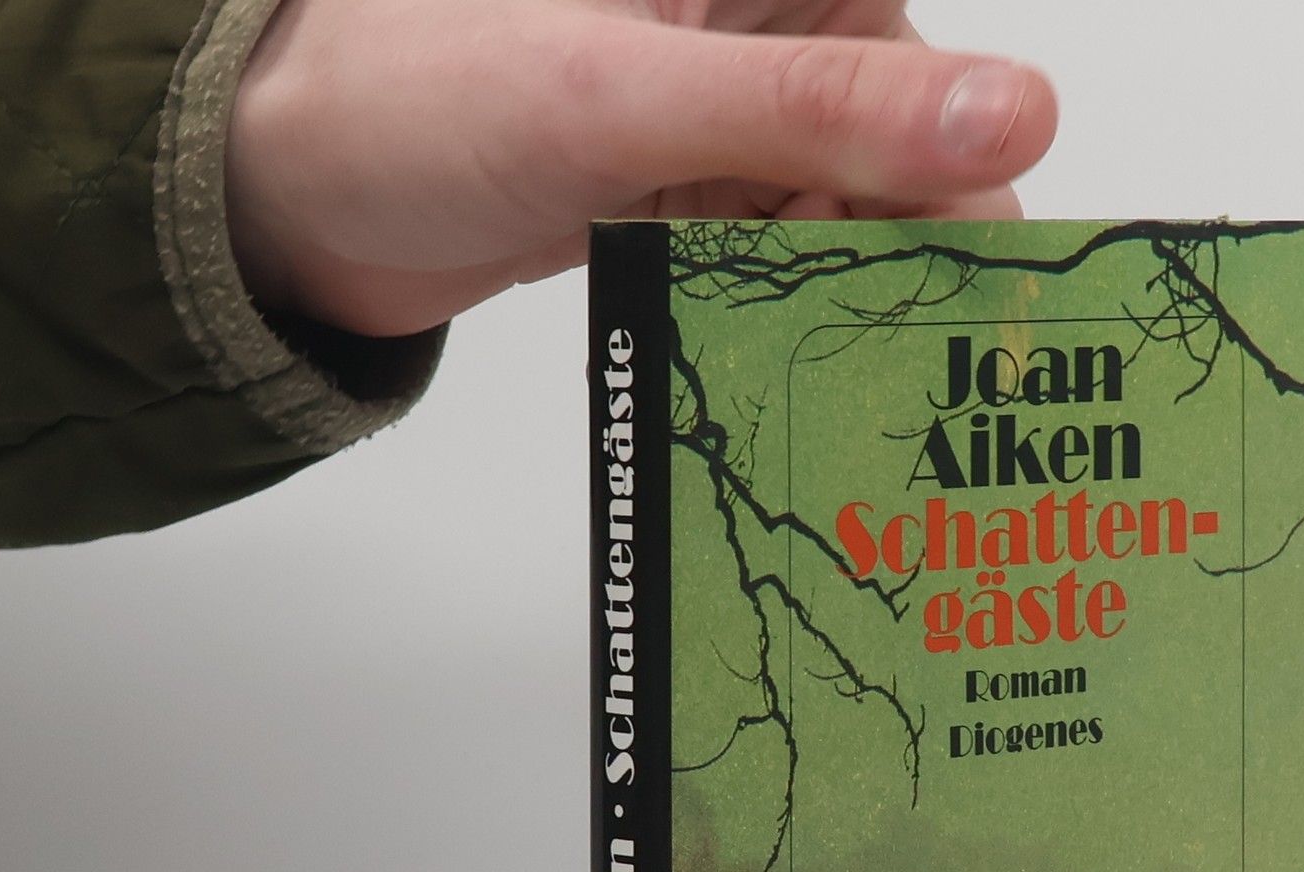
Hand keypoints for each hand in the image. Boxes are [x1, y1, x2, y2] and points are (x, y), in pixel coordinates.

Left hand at [225, 0, 1057, 337]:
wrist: (287, 182)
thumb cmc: (416, 94)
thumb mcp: (628, 98)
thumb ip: (821, 110)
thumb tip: (1016, 116)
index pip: (939, 91)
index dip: (975, 204)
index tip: (977, 324)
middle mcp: (779, 29)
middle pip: (914, 170)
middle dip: (907, 277)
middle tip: (902, 396)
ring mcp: (742, 117)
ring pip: (858, 229)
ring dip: (850, 315)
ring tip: (837, 401)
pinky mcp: (704, 191)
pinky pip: (791, 263)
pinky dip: (794, 321)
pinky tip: (787, 372)